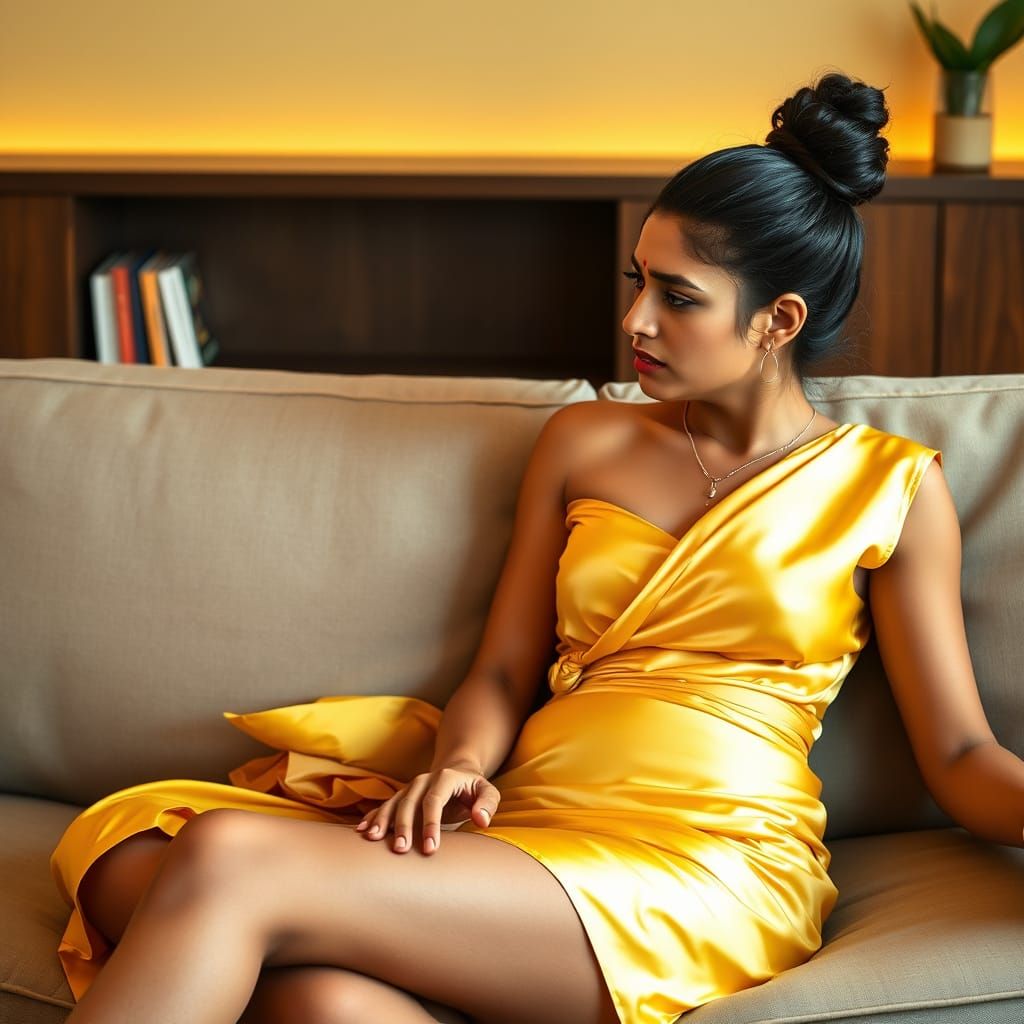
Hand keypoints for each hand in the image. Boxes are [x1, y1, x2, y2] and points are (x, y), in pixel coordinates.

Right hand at [355, 762, 499, 855]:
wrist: (458, 771)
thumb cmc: (474, 787)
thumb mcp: (488, 791)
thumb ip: (488, 803)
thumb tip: (481, 819)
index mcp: (444, 778)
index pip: (434, 801)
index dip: (431, 824)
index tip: (431, 849)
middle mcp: (423, 781)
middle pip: (409, 803)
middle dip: (404, 827)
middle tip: (401, 851)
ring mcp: (410, 788)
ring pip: (393, 804)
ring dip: (383, 821)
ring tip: (373, 839)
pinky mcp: (402, 797)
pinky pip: (385, 806)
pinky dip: (373, 817)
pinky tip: (362, 830)